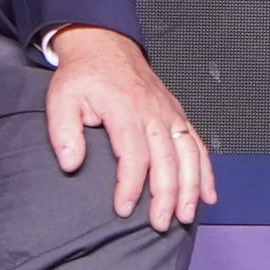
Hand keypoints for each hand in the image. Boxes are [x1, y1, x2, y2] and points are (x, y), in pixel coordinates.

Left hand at [40, 27, 215, 229]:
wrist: (103, 45)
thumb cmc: (84, 75)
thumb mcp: (61, 99)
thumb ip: (64, 132)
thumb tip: (70, 162)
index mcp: (125, 109)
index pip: (133, 154)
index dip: (130, 185)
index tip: (123, 208)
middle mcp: (153, 112)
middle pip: (167, 159)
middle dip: (166, 195)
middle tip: (159, 224)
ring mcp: (169, 113)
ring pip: (188, 154)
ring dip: (190, 187)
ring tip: (185, 215)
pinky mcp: (177, 114)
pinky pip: (197, 143)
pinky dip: (206, 170)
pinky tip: (208, 194)